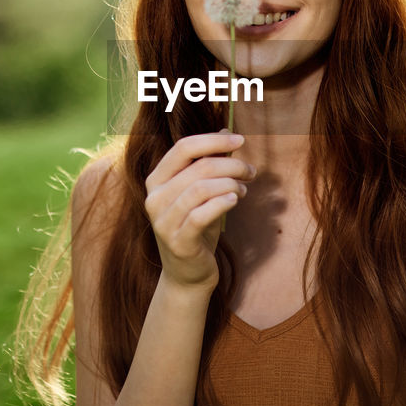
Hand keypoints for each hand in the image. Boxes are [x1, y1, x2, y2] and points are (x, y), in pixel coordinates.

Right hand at [143, 130, 254, 290]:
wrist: (187, 274)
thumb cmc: (196, 227)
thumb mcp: (202, 192)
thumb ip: (209, 162)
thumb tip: (226, 131)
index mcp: (156, 180)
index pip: (183, 148)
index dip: (214, 140)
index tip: (240, 140)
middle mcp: (154, 198)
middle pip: (198, 167)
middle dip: (231, 165)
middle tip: (251, 171)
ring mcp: (163, 221)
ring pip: (201, 189)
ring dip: (230, 184)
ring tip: (244, 190)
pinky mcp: (178, 241)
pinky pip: (202, 214)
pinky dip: (223, 202)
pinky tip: (236, 200)